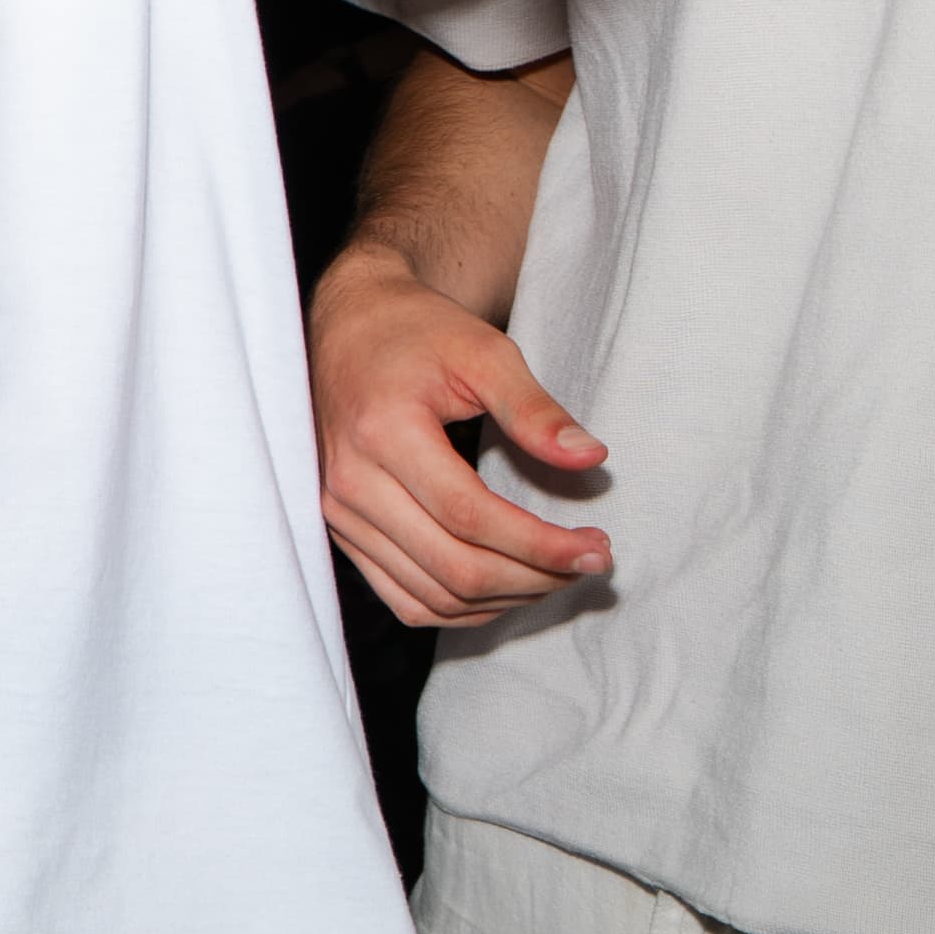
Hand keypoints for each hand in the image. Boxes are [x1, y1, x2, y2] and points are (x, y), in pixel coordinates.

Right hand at [310, 241, 610, 626]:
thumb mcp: (482, 351)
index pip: (470, 516)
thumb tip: (591, 459)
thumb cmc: (416, 331)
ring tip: (556, 573)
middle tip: (589, 562)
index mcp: (382, 431)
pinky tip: (507, 587)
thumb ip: (534, 408)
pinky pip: (405, 599)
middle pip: (454, 567)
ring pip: (433, 596)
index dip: (541, 545)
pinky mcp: (339, 528)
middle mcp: (349, 481)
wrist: (347, 324)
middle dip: (536, 577)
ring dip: (506, 599)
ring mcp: (337, 511)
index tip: (597, 547)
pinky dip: (462, 609)